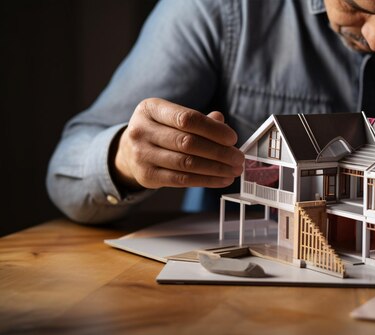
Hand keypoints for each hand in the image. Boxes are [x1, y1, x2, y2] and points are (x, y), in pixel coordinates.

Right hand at [112, 98, 243, 189]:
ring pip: (186, 163)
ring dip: (216, 168)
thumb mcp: (174, 118)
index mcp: (151, 109)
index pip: (186, 118)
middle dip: (219, 152)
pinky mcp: (146, 176)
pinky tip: (221, 180)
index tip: (233, 138)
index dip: (213, 129)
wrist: (130, 151)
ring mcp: (141, 154)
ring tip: (234, 170)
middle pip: (187, 142)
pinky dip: (205, 180)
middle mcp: (141, 130)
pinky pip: (181, 180)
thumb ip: (199, 120)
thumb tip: (223, 124)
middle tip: (238, 158)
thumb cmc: (162, 131)